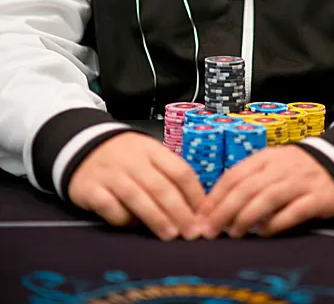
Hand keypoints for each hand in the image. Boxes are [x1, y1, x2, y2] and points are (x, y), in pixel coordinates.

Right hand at [68, 132, 204, 239]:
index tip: (203, 215)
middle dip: (179, 211)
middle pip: (160, 186)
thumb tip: (195, 207)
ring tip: (170, 235)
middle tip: (191, 232)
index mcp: (152, 150)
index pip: (179, 170)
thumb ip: (168, 176)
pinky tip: (130, 224)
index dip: (194, 194)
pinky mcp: (90, 188)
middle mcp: (132, 160)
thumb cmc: (125, 157)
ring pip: (137, 197)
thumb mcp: (149, 155)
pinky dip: (122, 217)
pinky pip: (109, 206)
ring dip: (156, 218)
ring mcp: (110, 173)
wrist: (83, 145)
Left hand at [195, 145, 333, 237]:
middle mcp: (281, 166)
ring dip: (246, 217)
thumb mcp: (272, 165)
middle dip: (224, 210)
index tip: (201, 216)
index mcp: (266, 157)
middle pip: (247, 187)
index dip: (215, 196)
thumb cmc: (296, 169)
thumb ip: (249, 180)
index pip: (234, 175)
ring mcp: (300, 181)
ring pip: (268, 198)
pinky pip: (294, 211)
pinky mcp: (318, 196)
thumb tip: (218, 207)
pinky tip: (264, 232)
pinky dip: (277, 223)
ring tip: (234, 233)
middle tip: (210, 230)